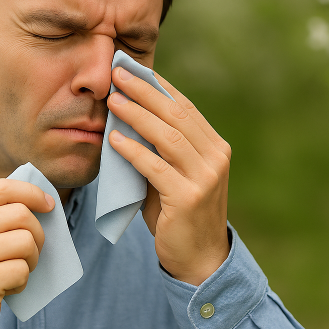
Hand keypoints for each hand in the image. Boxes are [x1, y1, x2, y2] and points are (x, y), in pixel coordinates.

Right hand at [0, 179, 52, 328]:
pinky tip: (6, 288)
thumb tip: (44, 201)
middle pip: (20, 214)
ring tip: (16, 270)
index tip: (49, 204)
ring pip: (26, 241)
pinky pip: (22, 269)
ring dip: (31, 259)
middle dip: (37, 233)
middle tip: (30, 251)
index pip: (1, 188)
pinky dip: (22, 280)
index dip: (32, 193)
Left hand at [107, 67, 230, 285]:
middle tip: (118, 74)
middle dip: (145, 92)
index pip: (185, 108)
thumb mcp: (177, 175)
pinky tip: (114, 139)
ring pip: (168, 136)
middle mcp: (216, 157)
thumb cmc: (180, 214)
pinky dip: (133, 150)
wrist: (199, 258)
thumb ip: (163, 149)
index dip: (159, 87)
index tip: (134, 69)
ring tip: (113, 100)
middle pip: (177, 115)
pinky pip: (156, 167)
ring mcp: (205, 177)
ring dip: (137, 114)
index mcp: (215, 147)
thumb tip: (130, 115)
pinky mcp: (189, 197)